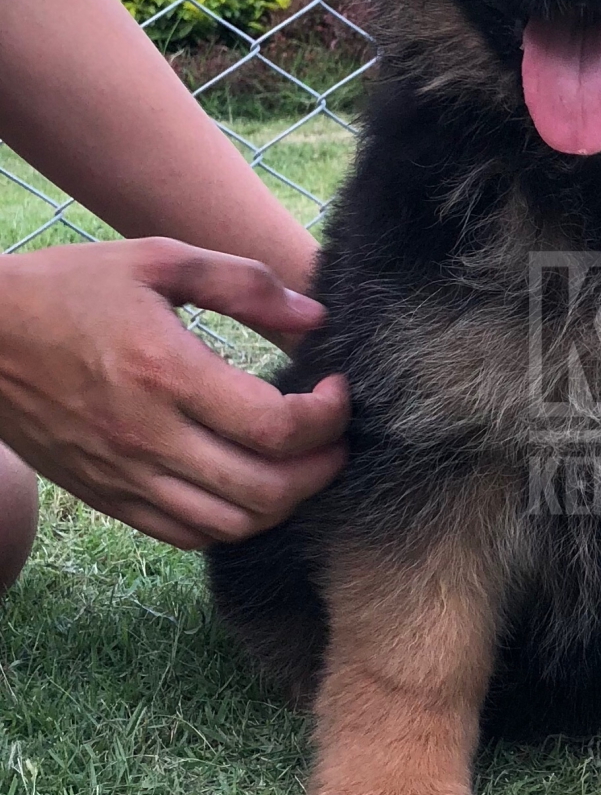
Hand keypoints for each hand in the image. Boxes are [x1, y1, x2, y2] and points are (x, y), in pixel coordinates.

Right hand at [0, 238, 348, 549]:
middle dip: (322, 468)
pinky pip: (187, 534)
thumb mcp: (157, 260)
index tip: (338, 389)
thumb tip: (315, 320)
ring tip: (303, 464)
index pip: (275, 427)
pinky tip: (250, 485)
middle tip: (337, 436)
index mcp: (165, 373)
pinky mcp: (107, 497)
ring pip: (231, 525)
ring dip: (284, 502)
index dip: (328, 417)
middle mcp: (146, 437)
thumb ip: (243, 285)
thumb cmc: (69, 289)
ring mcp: (124, 476)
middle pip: (265, 490)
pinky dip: (234, 522)